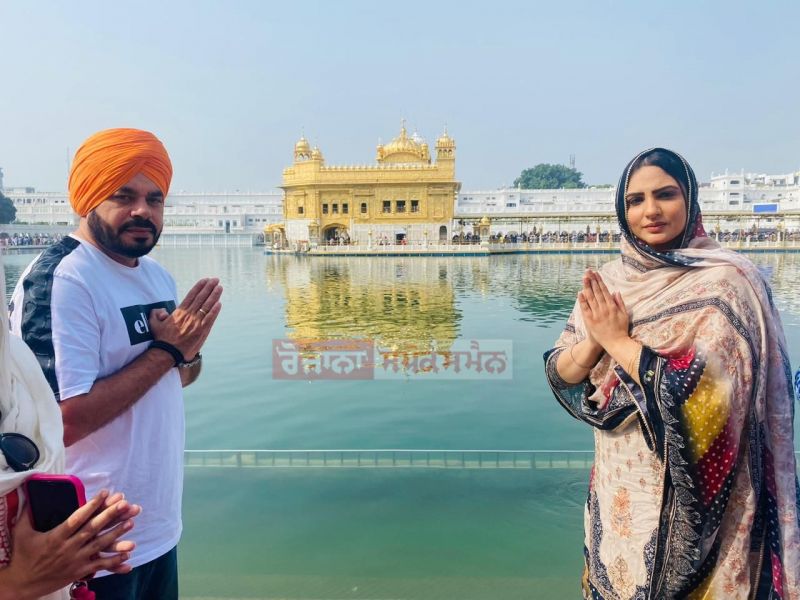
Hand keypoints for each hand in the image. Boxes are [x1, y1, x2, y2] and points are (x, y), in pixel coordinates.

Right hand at [0, 490, 139, 598]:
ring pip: (99, 546)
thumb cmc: (22, 556)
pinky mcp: (78, 572)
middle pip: (92, 529)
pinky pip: (98, 566)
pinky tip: (127, 554)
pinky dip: (113, 561)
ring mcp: (75, 561)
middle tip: (124, 503)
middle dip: (109, 515)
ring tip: (131, 522)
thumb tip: (30, 496)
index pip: (77, 518)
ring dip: (116, 534)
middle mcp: (67, 548)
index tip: (105, 492)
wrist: (22, 584)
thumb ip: (27, 514)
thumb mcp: (22, 533)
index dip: (92, 505)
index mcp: (56, 536)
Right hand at [149, 277, 222, 358]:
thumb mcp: (154, 323)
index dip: (199, 287)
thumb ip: (157, 314)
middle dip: (209, 288)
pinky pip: (210, 318)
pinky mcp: (202, 331)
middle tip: (215, 280)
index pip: (191, 296)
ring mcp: (196, 322)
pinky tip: (219, 303)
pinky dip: (215, 310)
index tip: (205, 280)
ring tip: (219, 288)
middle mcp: (189, 315)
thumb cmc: (161, 339)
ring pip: (207, 306)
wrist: (168, 352)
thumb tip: (163, 311)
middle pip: (201, 298)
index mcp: (179, 312)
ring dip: (214, 296)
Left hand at [578, 269, 629, 350]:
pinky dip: (582, 300)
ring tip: (584, 278)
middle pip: (597, 292)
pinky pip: (585, 308)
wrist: (615, 343)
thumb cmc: (621, 329)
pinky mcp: (590, 321)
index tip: (596, 273)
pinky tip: (580, 292)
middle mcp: (604, 309)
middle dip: (592, 280)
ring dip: (586, 287)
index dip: (599, 281)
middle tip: (588, 271)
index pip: (604, 291)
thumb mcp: (624, 315)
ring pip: (590, 298)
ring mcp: (596, 314)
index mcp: (612, 306)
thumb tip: (615, 292)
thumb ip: (620, 303)